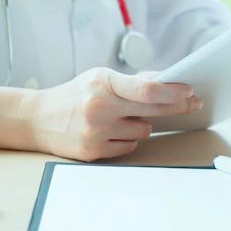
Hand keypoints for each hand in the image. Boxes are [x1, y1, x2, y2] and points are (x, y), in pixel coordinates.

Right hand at [0, 68, 201, 160]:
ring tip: (119, 117)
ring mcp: (96, 132)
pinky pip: (129, 147)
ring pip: (143, 131)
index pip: (146, 89)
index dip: (173, 92)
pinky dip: (126, 139)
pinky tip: (109, 131)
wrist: (38, 118)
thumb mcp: (100, 78)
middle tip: (192, 102)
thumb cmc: (76, 95)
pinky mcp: (93, 152)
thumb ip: (133, 81)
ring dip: (140, 125)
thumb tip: (169, 81)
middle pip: (152, 111)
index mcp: (102, 83)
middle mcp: (99, 108)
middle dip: (176, 107)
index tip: (191, 91)